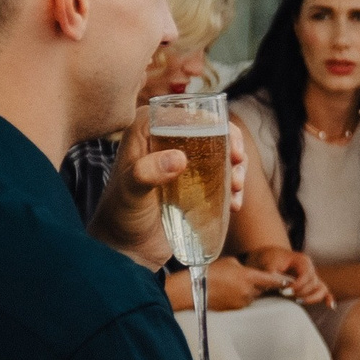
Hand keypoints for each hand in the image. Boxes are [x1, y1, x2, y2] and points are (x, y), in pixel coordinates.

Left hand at [90, 110, 251, 268]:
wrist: (126, 248)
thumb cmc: (120, 215)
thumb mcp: (131, 192)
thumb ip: (147, 173)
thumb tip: (180, 159)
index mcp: (145, 132)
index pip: (180, 111)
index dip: (208, 118)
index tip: (226, 139)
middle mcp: (164, 142)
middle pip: (206, 129)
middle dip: (230, 142)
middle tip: (239, 161)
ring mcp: (181, 165)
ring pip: (218, 153)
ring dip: (235, 167)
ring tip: (236, 187)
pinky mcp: (193, 186)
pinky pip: (220, 178)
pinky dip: (232, 188)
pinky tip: (234, 204)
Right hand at [196, 257, 293, 311]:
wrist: (194, 289)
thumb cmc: (210, 272)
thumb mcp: (230, 262)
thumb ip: (245, 267)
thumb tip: (252, 273)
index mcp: (248, 276)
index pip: (272, 280)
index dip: (281, 281)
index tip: (290, 281)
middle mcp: (248, 291)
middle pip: (262, 288)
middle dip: (259, 284)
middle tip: (244, 278)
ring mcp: (242, 301)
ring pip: (252, 295)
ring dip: (248, 291)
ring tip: (230, 284)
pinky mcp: (236, 309)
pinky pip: (243, 302)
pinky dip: (239, 297)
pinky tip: (226, 292)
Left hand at [252, 245, 331, 305]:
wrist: (268, 258)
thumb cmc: (268, 260)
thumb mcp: (267, 264)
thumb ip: (274, 275)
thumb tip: (282, 285)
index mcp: (302, 261)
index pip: (306, 275)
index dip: (298, 285)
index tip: (285, 291)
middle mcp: (310, 268)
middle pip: (314, 283)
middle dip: (301, 292)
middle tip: (286, 295)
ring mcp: (312, 276)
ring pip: (321, 288)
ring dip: (312, 297)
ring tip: (299, 302)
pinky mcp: (311, 285)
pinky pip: (323, 291)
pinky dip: (328, 298)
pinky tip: (331, 306)